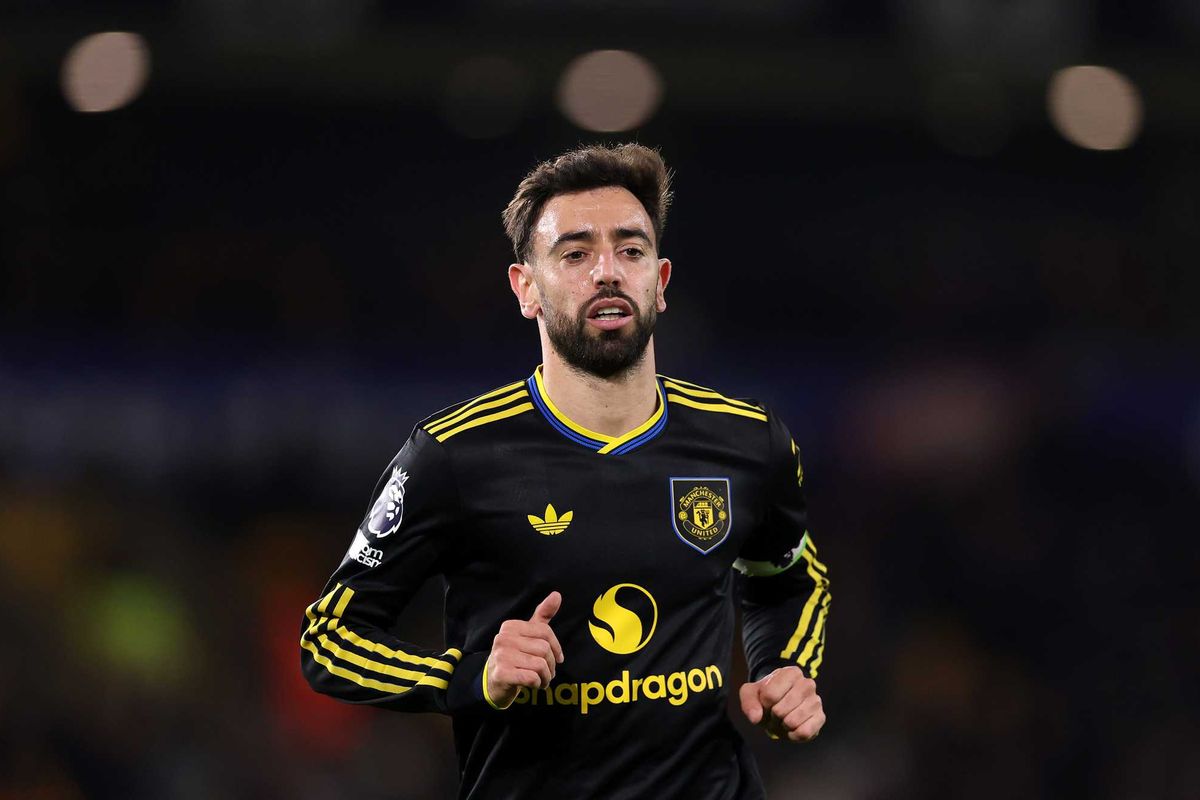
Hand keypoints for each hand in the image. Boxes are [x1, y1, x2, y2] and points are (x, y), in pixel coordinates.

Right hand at [484, 591, 564, 707]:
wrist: (493, 683)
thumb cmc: (515, 657)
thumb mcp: (528, 635)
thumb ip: (542, 615)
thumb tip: (557, 595)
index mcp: (510, 626)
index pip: (545, 632)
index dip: (556, 647)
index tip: (557, 658)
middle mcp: (503, 638)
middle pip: (544, 649)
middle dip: (551, 665)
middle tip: (547, 673)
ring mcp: (501, 656)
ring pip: (540, 665)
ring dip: (546, 677)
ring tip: (541, 680)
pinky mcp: (502, 674)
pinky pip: (532, 677)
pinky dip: (537, 684)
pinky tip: (533, 685)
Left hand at [738, 667, 824, 741]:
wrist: (780, 707)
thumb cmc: (766, 697)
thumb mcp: (751, 694)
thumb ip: (748, 702)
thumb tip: (755, 717)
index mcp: (791, 672)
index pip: (770, 694)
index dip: (763, 704)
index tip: (766, 702)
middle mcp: (807, 684)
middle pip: (780, 710)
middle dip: (773, 716)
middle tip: (775, 713)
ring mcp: (816, 701)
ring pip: (792, 722)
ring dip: (782, 726)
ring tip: (783, 719)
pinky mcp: (821, 718)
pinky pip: (804, 732)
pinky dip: (793, 735)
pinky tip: (792, 729)